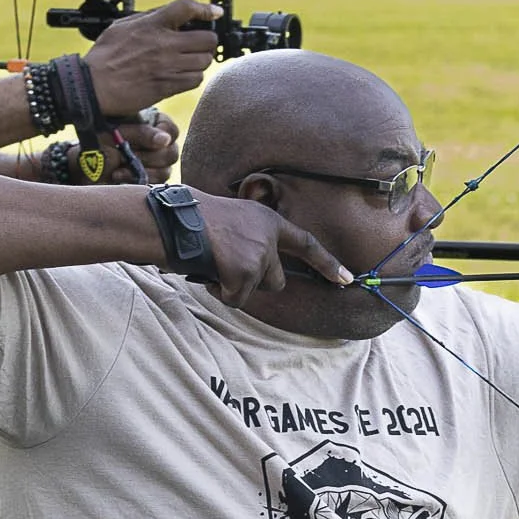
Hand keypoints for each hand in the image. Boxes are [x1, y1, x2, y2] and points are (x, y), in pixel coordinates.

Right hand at [84, 0, 218, 116]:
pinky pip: (196, 80)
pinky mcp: (169, 86)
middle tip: (199, 42)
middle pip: (207, 38)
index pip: (186, 8)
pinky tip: (183, 74)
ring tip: (190, 59)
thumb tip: (167, 14)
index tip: (214, 12)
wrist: (95, 86)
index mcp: (152, 25)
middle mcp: (164, 44)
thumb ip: (147, 18)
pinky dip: (193, 77)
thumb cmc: (104, 56)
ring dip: (201, 60)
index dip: (205, 9)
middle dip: (206, 40)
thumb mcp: (122, 26)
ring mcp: (168, 67)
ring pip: (204, 61)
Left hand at [88, 109, 176, 184]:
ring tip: (119, 167)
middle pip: (172, 153)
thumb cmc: (96, 141)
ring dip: (142, 170)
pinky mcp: (150, 179)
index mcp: (152, 122)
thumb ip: (140, 133)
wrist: (80, 165)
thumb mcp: (115, 133)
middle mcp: (158, 143)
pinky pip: (157, 184)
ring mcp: (156, 163)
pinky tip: (119, 176)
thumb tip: (165, 140)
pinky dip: (138, 180)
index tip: (144, 142)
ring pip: (166, 170)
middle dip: (149, 157)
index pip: (171, 130)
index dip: (162, 138)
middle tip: (128, 155)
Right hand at [187, 190, 352, 304]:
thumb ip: (251, 239)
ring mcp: (258, 255)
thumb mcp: (232, 221)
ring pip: (255, 290)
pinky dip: (221, 293)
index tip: (346, 278)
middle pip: (276, 279)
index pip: (306, 243)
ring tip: (212, 263)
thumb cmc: (192, 222)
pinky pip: (237, 299)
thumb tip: (255, 270)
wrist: (171, 221)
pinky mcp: (245, 273)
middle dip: (254, 281)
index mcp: (266, 219)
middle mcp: (268, 236)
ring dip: (235, 286)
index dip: (326, 263)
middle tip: (225, 263)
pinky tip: (208, 273)